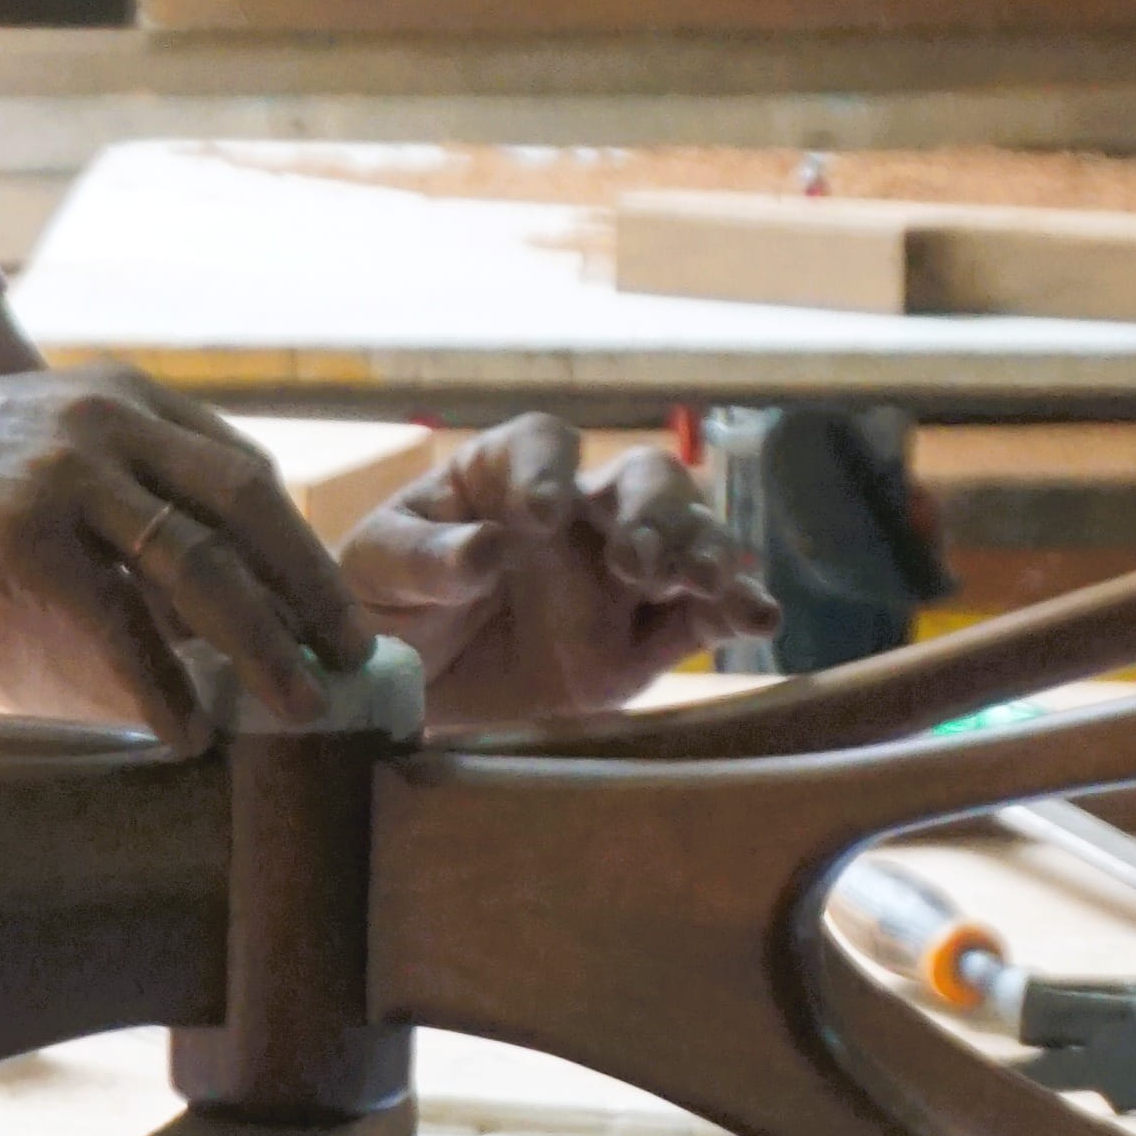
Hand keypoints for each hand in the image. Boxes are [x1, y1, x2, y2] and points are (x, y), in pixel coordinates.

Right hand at [0, 366, 374, 745]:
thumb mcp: (44, 451)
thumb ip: (122, 500)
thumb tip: (202, 598)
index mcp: (127, 399)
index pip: (245, 469)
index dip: (299, 542)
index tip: (335, 605)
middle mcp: (111, 420)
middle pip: (250, 505)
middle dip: (310, 586)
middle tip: (354, 652)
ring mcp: (68, 471)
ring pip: (201, 563)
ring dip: (261, 644)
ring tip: (300, 705)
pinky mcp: (21, 531)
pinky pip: (118, 619)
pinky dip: (161, 683)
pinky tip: (185, 732)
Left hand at [340, 416, 769, 726]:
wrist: (397, 690)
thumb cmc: (380, 606)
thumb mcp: (376, 574)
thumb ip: (426, 557)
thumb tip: (488, 547)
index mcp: (505, 475)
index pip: (544, 445)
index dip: (550, 470)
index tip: (540, 515)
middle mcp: (577, 513)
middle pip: (641, 482)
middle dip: (652, 513)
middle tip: (637, 560)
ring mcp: (618, 577)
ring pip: (686, 540)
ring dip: (704, 554)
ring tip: (713, 584)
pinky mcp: (640, 643)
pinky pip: (699, 618)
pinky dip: (734, 612)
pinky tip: (760, 620)